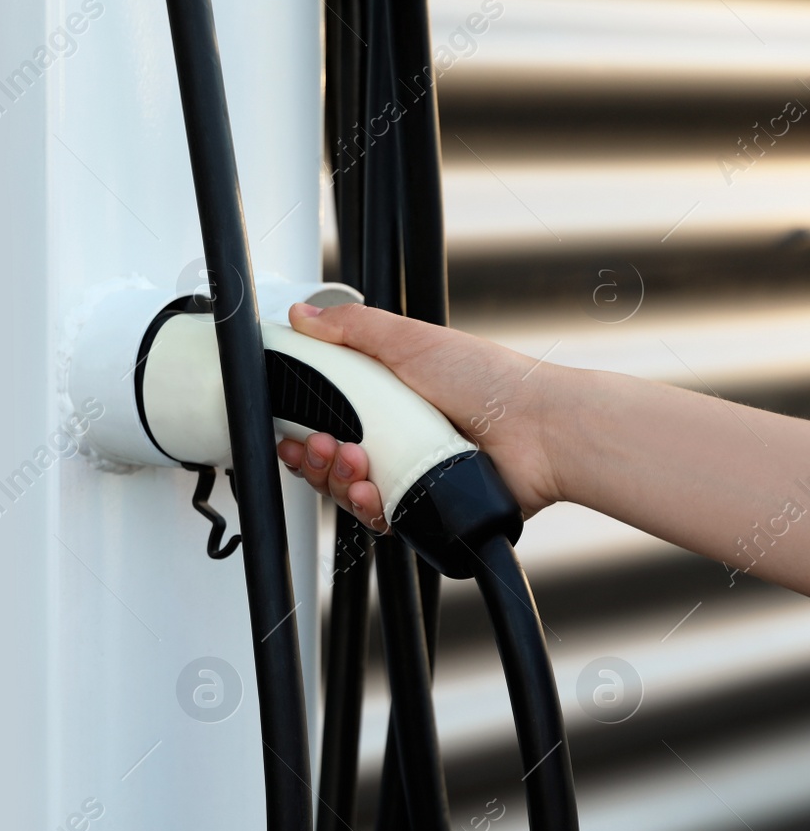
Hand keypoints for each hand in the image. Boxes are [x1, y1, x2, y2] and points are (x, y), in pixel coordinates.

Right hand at [274, 301, 567, 532]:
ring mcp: (406, 472)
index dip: (300, 423)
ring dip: (335, 478)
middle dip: (313, 454)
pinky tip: (371, 490)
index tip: (291, 425)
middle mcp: (393, 434)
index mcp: (385, 395)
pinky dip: (366, 505)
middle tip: (322, 444)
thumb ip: (352, 328)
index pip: (324, 413)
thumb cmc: (491, 382)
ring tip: (356, 462)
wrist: (539, 432)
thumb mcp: (411, 341)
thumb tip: (304, 314)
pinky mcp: (421, 506)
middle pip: (328, 456)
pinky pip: (377, 515)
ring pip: (346, 489)